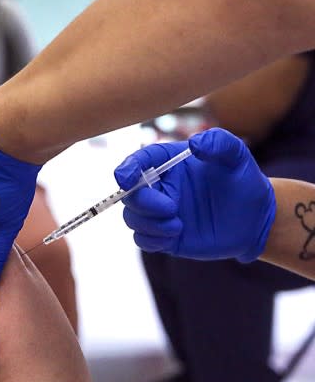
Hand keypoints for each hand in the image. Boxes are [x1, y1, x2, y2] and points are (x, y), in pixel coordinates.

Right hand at [114, 127, 275, 261]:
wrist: (256, 218)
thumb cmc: (244, 181)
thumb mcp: (237, 156)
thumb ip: (219, 142)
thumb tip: (195, 143)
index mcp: (168, 163)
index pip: (139, 161)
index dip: (127, 169)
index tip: (125, 179)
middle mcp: (159, 187)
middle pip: (129, 194)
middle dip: (142, 202)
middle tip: (170, 207)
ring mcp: (160, 213)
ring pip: (132, 218)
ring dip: (148, 223)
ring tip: (177, 225)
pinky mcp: (165, 236)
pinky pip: (143, 239)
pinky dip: (151, 239)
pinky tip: (174, 235)